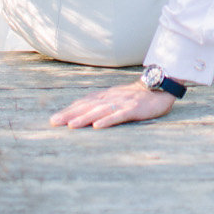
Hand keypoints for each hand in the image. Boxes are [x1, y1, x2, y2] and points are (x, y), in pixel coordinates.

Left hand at [49, 81, 176, 128]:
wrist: (159, 87)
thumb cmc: (135, 96)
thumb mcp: (116, 98)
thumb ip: (100, 103)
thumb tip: (81, 112)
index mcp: (105, 96)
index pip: (84, 103)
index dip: (68, 110)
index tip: (54, 119)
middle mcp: (111, 98)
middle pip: (88, 106)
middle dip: (70, 114)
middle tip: (54, 122)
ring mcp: (122, 103)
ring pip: (100, 110)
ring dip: (85, 117)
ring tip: (71, 125)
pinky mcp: (134, 109)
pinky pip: (119, 115)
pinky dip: (107, 120)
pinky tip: (97, 126)